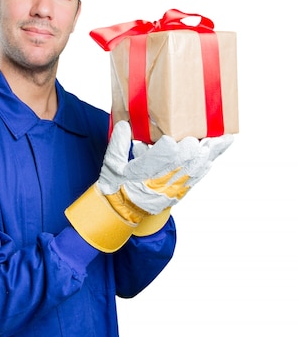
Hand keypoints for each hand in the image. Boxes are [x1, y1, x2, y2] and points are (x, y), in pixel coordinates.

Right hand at [118, 131, 233, 214]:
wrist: (123, 212)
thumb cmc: (117, 187)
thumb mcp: (112, 164)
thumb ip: (117, 143)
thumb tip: (125, 124)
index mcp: (146, 171)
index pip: (166, 152)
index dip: (171, 141)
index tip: (170, 135)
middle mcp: (164, 179)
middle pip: (188, 157)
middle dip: (194, 143)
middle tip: (202, 128)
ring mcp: (174, 186)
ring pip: (197, 166)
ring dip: (210, 151)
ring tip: (224, 138)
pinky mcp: (180, 190)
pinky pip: (199, 176)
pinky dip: (208, 163)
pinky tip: (215, 154)